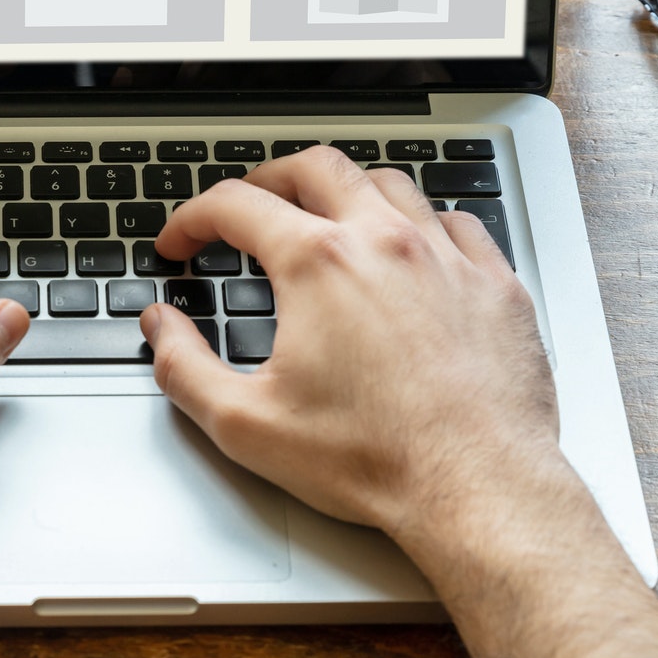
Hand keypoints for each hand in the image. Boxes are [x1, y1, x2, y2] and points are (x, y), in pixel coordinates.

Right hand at [138, 147, 657, 657]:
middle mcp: (384, 241)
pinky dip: (424, 221)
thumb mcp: (247, 424)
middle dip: (268, 179)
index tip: (181, 243)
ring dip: (347, 189)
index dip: (192, 219)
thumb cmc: (373, 460)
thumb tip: (162, 328)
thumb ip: (185, 367)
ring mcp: (447, 256)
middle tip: (247, 206)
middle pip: (315, 168)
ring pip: (389, 183)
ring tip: (327, 214)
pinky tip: (414, 245)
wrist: (477, 488)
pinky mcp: (496, 284)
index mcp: (318, 263)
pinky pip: (459, 222)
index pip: (236, 206)